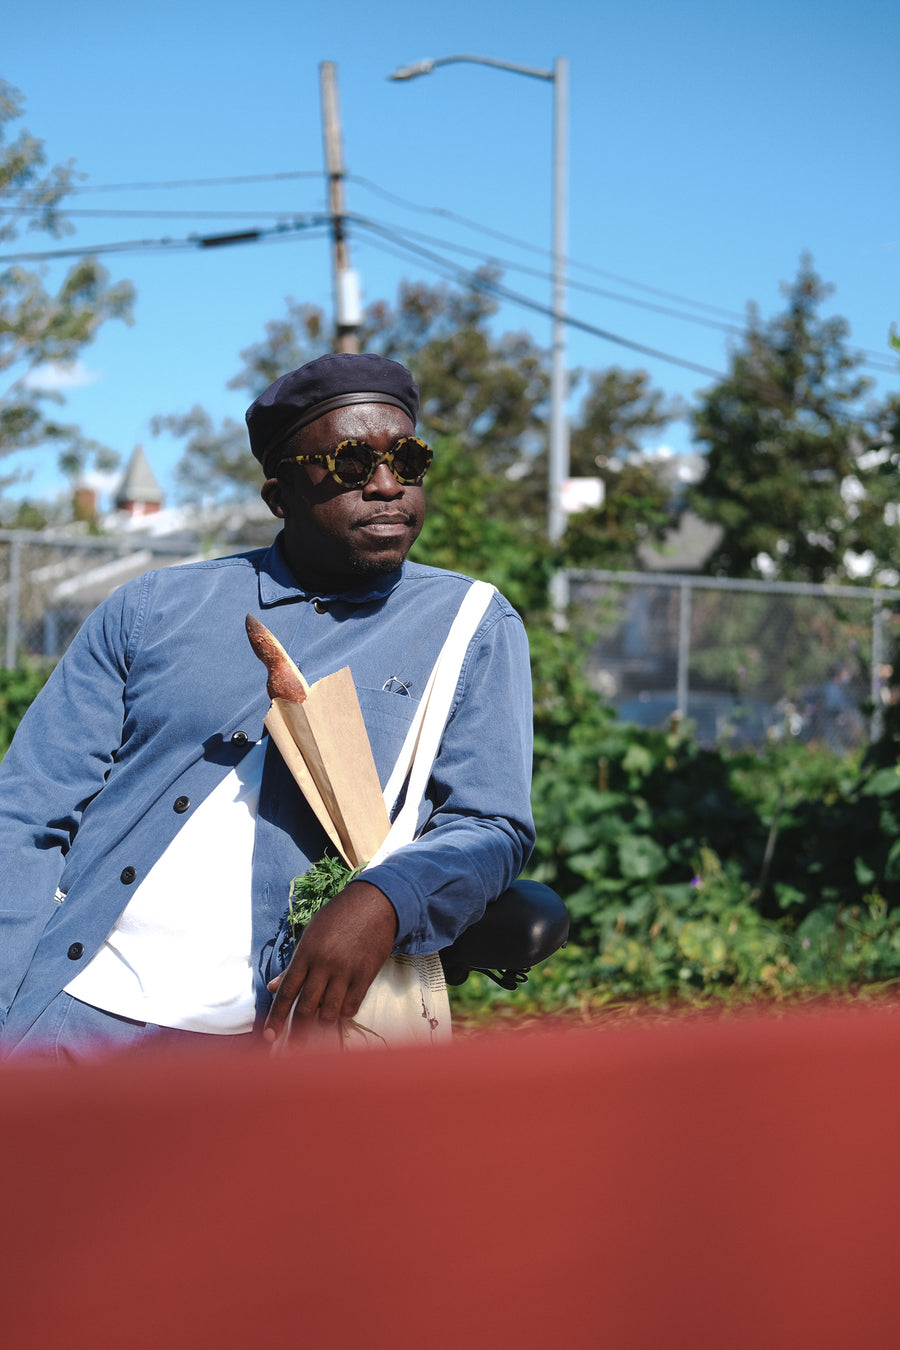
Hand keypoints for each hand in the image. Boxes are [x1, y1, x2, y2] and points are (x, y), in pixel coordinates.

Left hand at [264, 880, 397, 1044]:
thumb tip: (274, 987)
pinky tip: (341, 1009)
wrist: (375, 902)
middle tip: (292, 1049)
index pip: (287, 991)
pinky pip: (351, 1005)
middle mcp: (324, 965)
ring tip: (321, 1022)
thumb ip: (293, 964)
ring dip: (323, 1020)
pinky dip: (344, 1012)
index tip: (269, 1037)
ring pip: (329, 1011)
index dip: (276, 1017)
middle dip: (296, 1032)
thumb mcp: (311, 934)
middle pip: (306, 1007)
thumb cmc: (338, 916)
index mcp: (306, 953)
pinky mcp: (365, 975)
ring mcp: (346, 971)